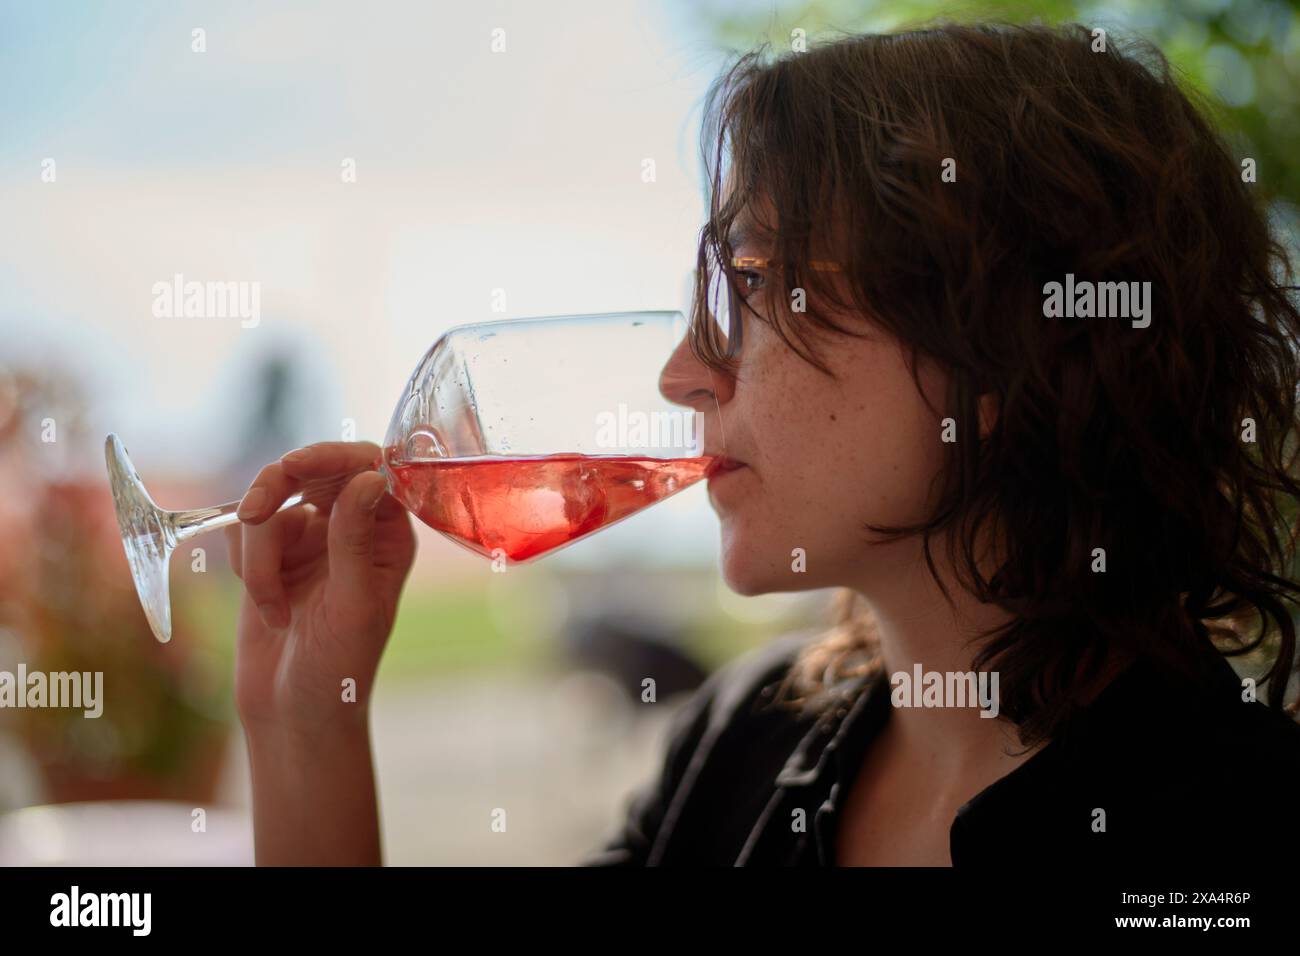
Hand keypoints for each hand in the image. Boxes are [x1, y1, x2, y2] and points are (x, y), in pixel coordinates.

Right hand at [224, 441, 415, 738]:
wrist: (292, 712)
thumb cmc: (337, 669)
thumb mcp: (352, 605)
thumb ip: (355, 539)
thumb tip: (371, 476)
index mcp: (389, 534)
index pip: (370, 467)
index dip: (333, 456)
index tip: (294, 466)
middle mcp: (352, 527)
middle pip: (312, 469)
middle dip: (276, 488)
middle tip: (254, 512)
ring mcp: (310, 538)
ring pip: (269, 503)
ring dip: (259, 556)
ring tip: (271, 606)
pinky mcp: (271, 554)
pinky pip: (245, 530)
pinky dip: (244, 565)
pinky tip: (264, 606)